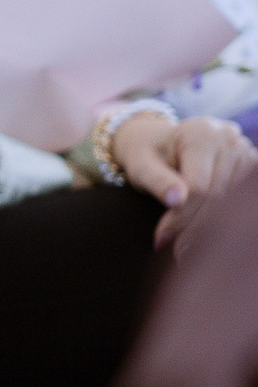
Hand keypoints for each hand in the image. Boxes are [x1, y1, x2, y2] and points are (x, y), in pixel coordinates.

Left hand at [113, 111, 257, 249]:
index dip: (181, 217)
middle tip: (178, 254)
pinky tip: (208, 237)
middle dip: (196, 227)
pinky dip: (224, 220)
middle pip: (218, 196)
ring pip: (232, 203)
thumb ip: (156, 180)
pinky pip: (240, 202)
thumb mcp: (141, 165)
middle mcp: (229, 139)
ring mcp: (246, 153)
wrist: (159, 143)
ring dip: (212, 228)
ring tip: (188, 248)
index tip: (161, 240)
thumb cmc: (146, 155)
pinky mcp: (252, 169)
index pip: (199, 186)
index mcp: (202, 133)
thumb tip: (176, 200)